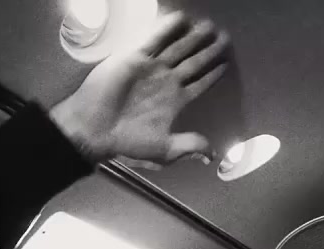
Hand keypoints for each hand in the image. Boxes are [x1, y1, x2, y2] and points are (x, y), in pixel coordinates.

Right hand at [49, 11, 229, 167]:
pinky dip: (167, 29)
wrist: (96, 129)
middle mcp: (166, 81)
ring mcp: (152, 68)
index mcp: (175, 101)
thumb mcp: (165, 150)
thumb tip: (213, 154)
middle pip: (194, 62)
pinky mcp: (135, 58)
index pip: (200, 83)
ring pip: (178, 48)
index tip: (226, 63)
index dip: (213, 74)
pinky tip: (181, 18)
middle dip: (209, 51)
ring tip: (209, 26)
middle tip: (225, 39)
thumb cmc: (128, 141)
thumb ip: (190, 146)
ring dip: (193, 37)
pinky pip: (154, 40)